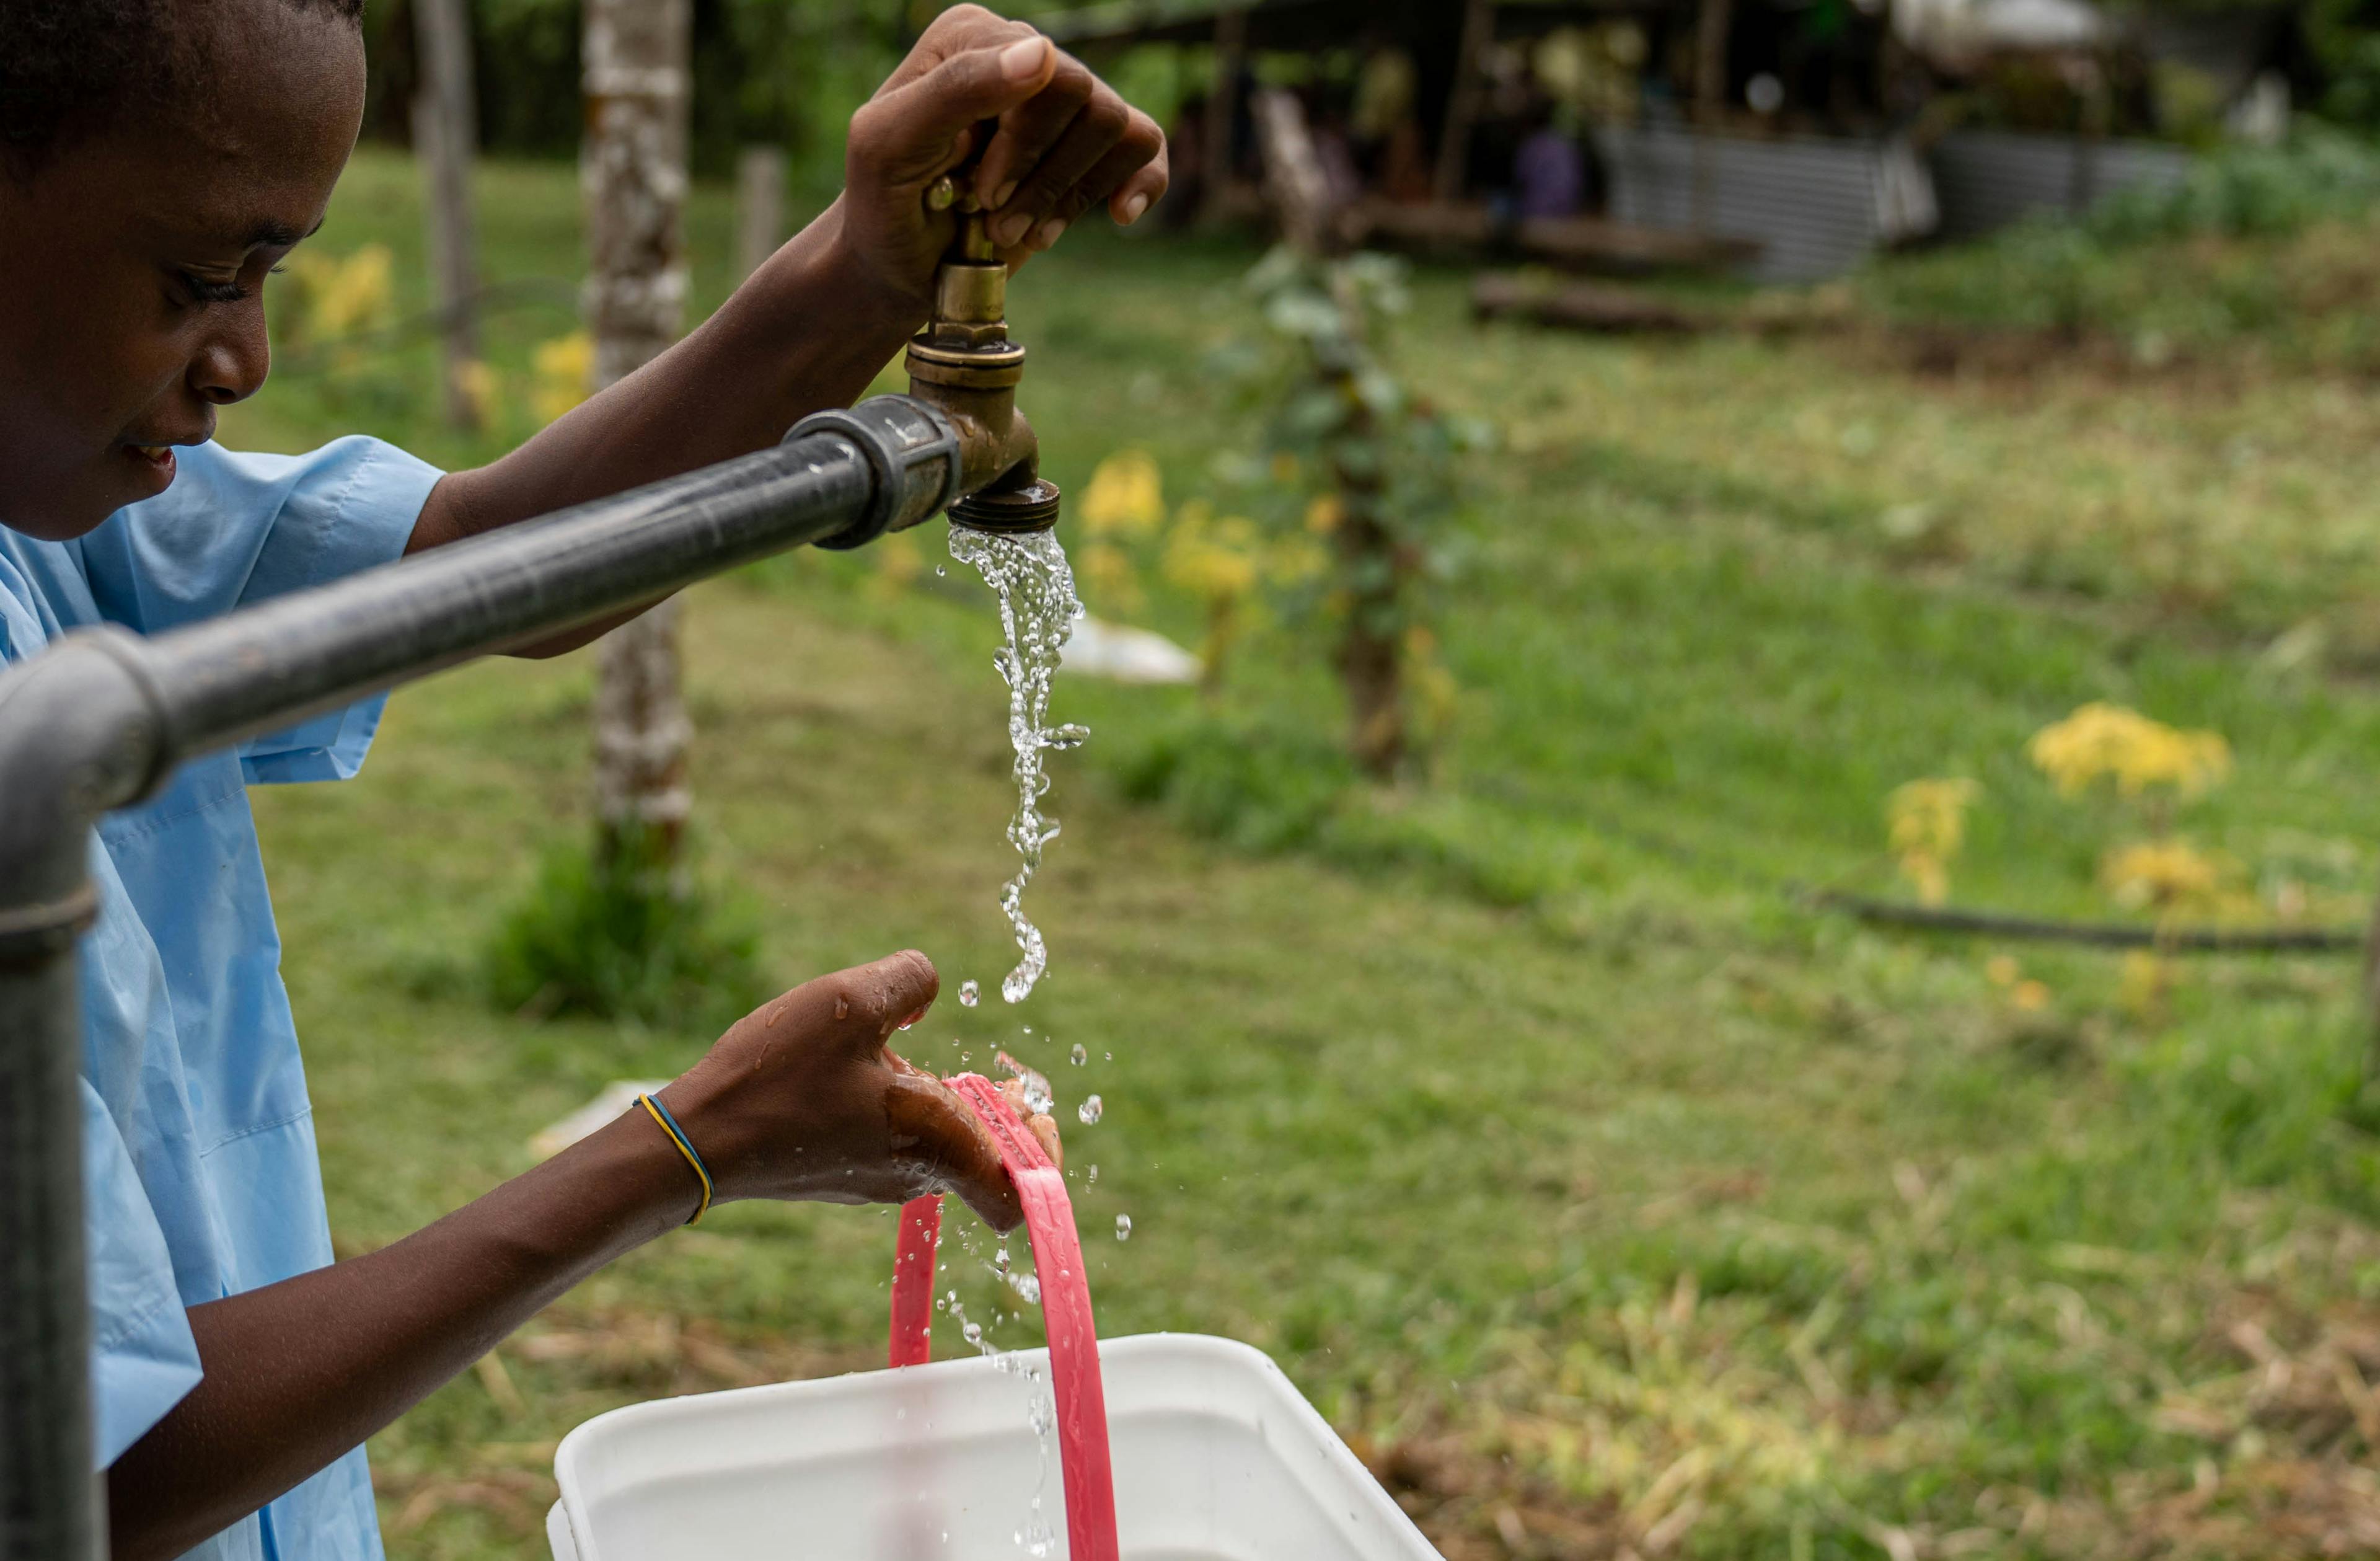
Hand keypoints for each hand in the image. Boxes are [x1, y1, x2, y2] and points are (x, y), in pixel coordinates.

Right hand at [659, 950, 1061, 1231]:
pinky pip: (893, 1141)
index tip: (1029, 1101)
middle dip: (989, 1102)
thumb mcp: (852, 1000)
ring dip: (935, 1096)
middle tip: (972, 1054)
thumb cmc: (777, 1076)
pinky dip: (895, 1106)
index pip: (1019, 1195)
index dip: (1042, 1152)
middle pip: (984, 1154)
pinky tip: (855, 1065)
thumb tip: (926, 992)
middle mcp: (913, 1177)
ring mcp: (874, 1182)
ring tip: (898, 1048)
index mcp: (936, 1145)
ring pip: (935, 1142)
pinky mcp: (840, 1175)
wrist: (696, 1139)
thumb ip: (910, 980)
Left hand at [836, 5, 1168, 310]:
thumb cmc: (884, 201)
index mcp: (973, 37)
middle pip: (1091, 100)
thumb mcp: (892, 143)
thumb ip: (958, 88)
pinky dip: (1139, 185)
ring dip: (1069, 196)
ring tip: (1017, 231)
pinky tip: (1117, 214)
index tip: (983, 193)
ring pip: (1120, 130)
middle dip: (1045, 174)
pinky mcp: (1090, 150)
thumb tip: (1044, 52)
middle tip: (995, 217)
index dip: (1025, 142)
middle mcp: (1024, 56)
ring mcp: (1062, 102)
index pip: (1046, 69)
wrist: (897, 263)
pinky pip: (1146, 148)